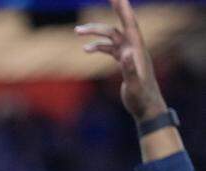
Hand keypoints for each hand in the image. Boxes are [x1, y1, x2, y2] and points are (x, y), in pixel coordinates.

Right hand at [76, 0, 166, 121]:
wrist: (146, 107)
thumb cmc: (141, 97)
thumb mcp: (134, 85)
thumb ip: (130, 69)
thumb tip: (126, 53)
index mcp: (137, 50)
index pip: (129, 24)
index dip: (123, 9)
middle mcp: (133, 48)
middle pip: (116, 28)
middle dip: (98, 24)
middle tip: (80, 25)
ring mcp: (129, 54)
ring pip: (110, 37)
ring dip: (94, 34)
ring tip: (76, 32)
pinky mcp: (125, 61)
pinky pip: (110, 48)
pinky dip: (98, 46)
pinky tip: (85, 50)